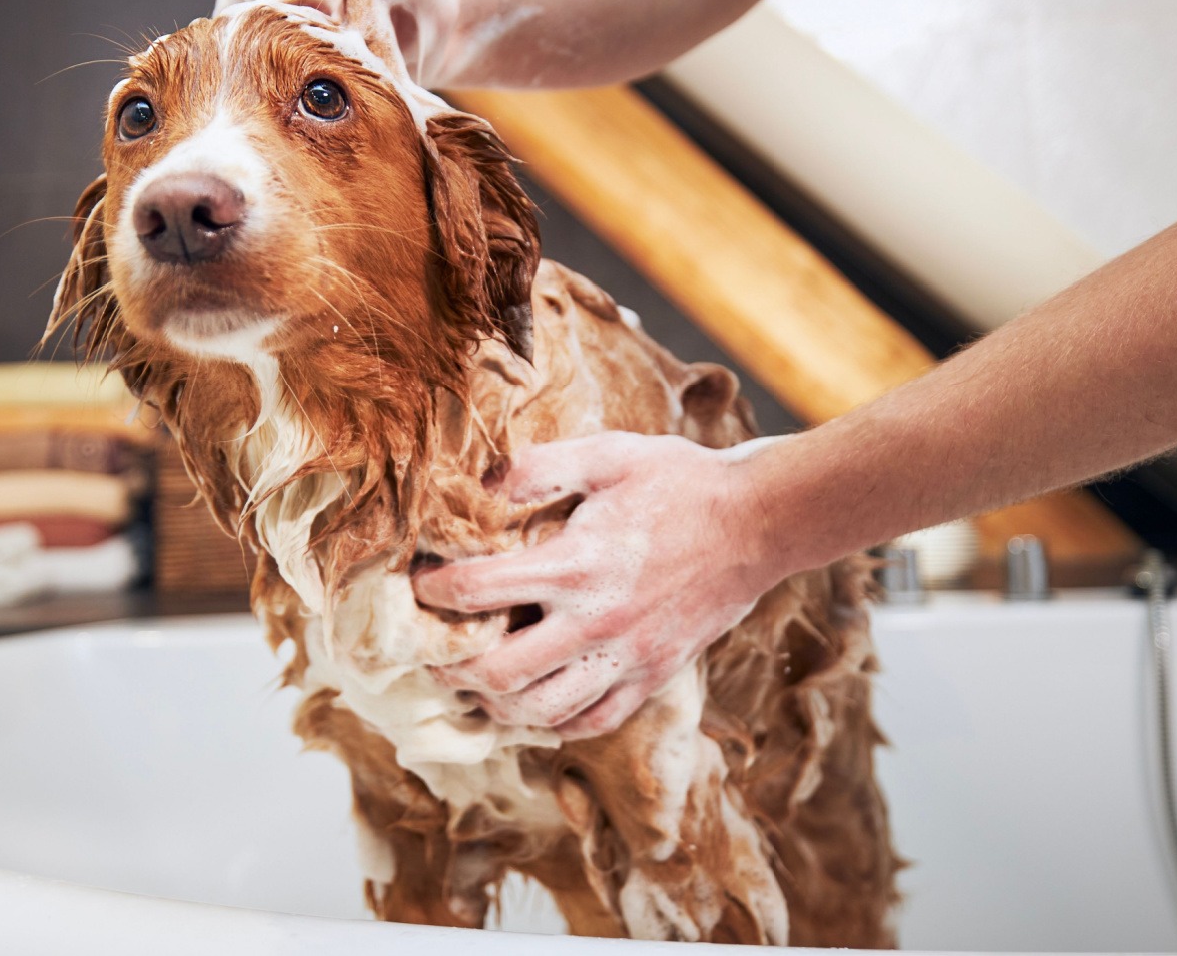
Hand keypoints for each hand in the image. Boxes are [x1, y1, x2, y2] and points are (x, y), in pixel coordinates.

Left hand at [412, 432, 785, 738]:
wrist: (758, 522)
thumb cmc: (680, 482)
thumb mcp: (609, 454)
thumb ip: (541, 466)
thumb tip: (481, 481)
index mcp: (578, 563)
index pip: (480, 590)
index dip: (435, 591)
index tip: (418, 585)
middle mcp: (597, 621)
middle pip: (501, 673)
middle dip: (452, 667)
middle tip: (432, 653)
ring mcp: (627, 657)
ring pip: (543, 711)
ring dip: (496, 704)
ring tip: (475, 684)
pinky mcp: (653, 676)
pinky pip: (593, 721)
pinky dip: (554, 722)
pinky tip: (535, 703)